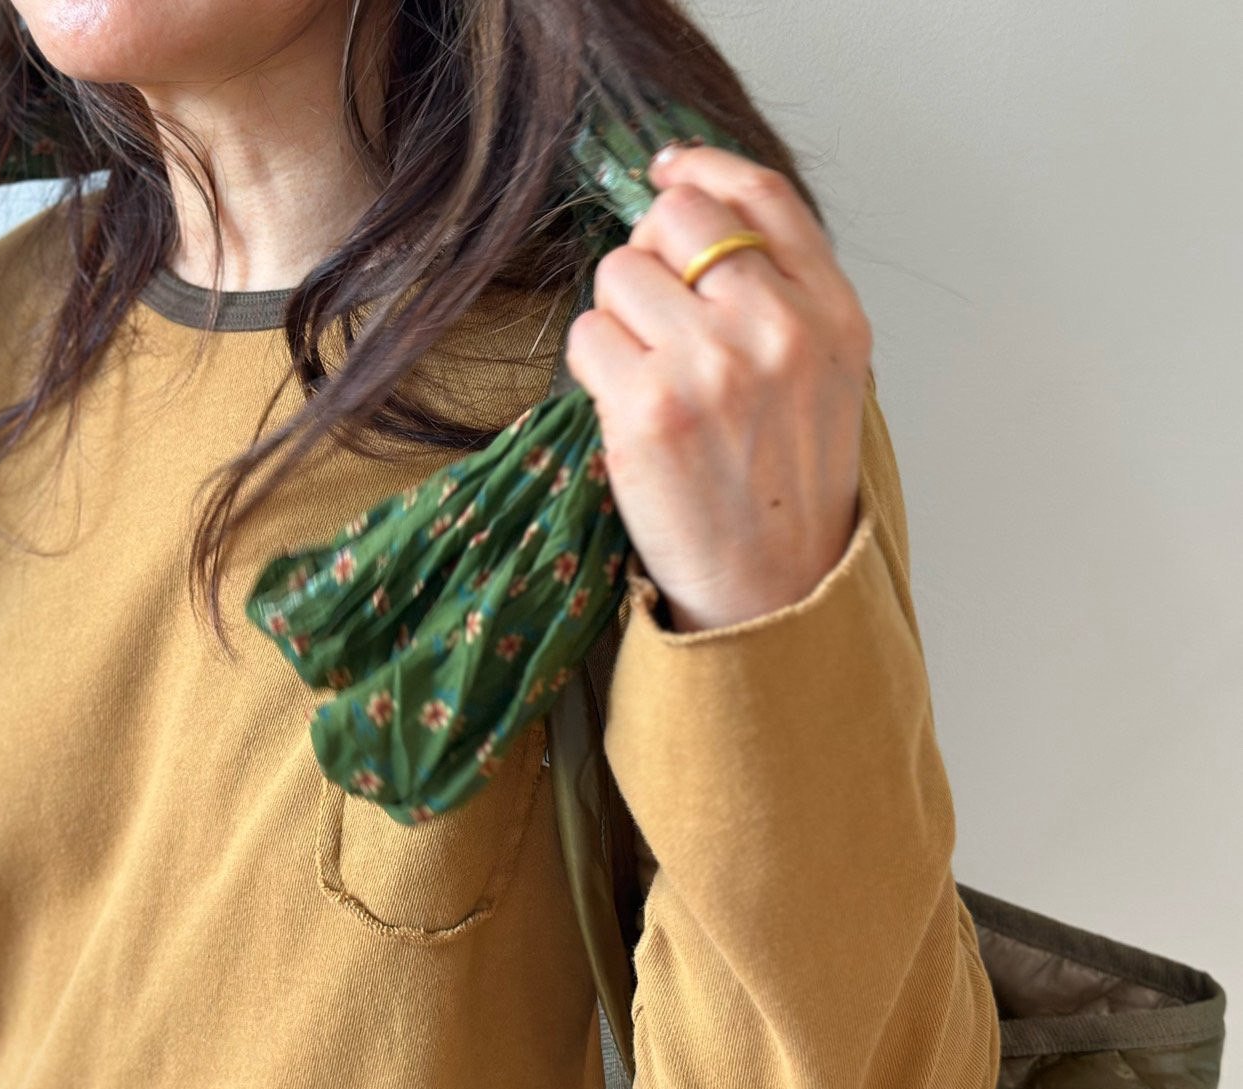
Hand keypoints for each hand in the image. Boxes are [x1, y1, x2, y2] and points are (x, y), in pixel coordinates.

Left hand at [562, 142, 873, 632]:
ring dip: (616, 318)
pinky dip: (592, 365)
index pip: (759, 196)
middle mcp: (778, 327)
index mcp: (832, 313)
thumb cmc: (787, 483)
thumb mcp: (823, 373)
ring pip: (618, 273)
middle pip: (674, 221)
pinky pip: (587, 335)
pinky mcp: (649, 406)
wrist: (773, 588)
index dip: (700, 170)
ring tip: (649, 378)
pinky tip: (626, 408)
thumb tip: (688, 210)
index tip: (666, 171)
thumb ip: (781, 291)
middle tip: (657, 322)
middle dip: (648, 259)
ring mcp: (712, 365)